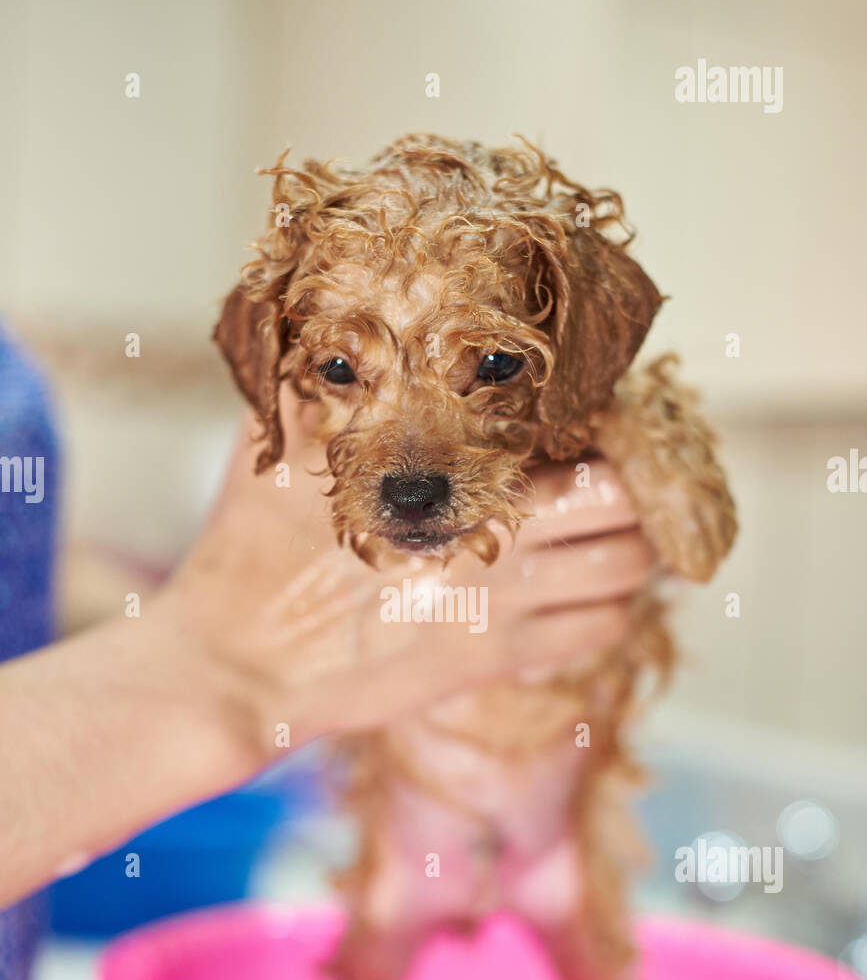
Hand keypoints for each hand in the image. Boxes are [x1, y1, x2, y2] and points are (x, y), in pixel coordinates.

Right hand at [154, 393, 656, 766]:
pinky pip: (598, 634)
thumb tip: (348, 315)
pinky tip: (576, 589)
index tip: (600, 417)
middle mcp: (506, 545)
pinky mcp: (496, 664)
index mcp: (463, 478)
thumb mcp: (282, 439)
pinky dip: (607, 608)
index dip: (616, 427)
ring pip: (632, 576)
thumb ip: (328, 379)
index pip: (598, 444)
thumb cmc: (254, 546)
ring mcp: (509, 611)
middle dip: (642, 486)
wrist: (241, 662)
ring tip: (607, 528)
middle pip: (635, 509)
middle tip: (617, 471)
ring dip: (634, 548)